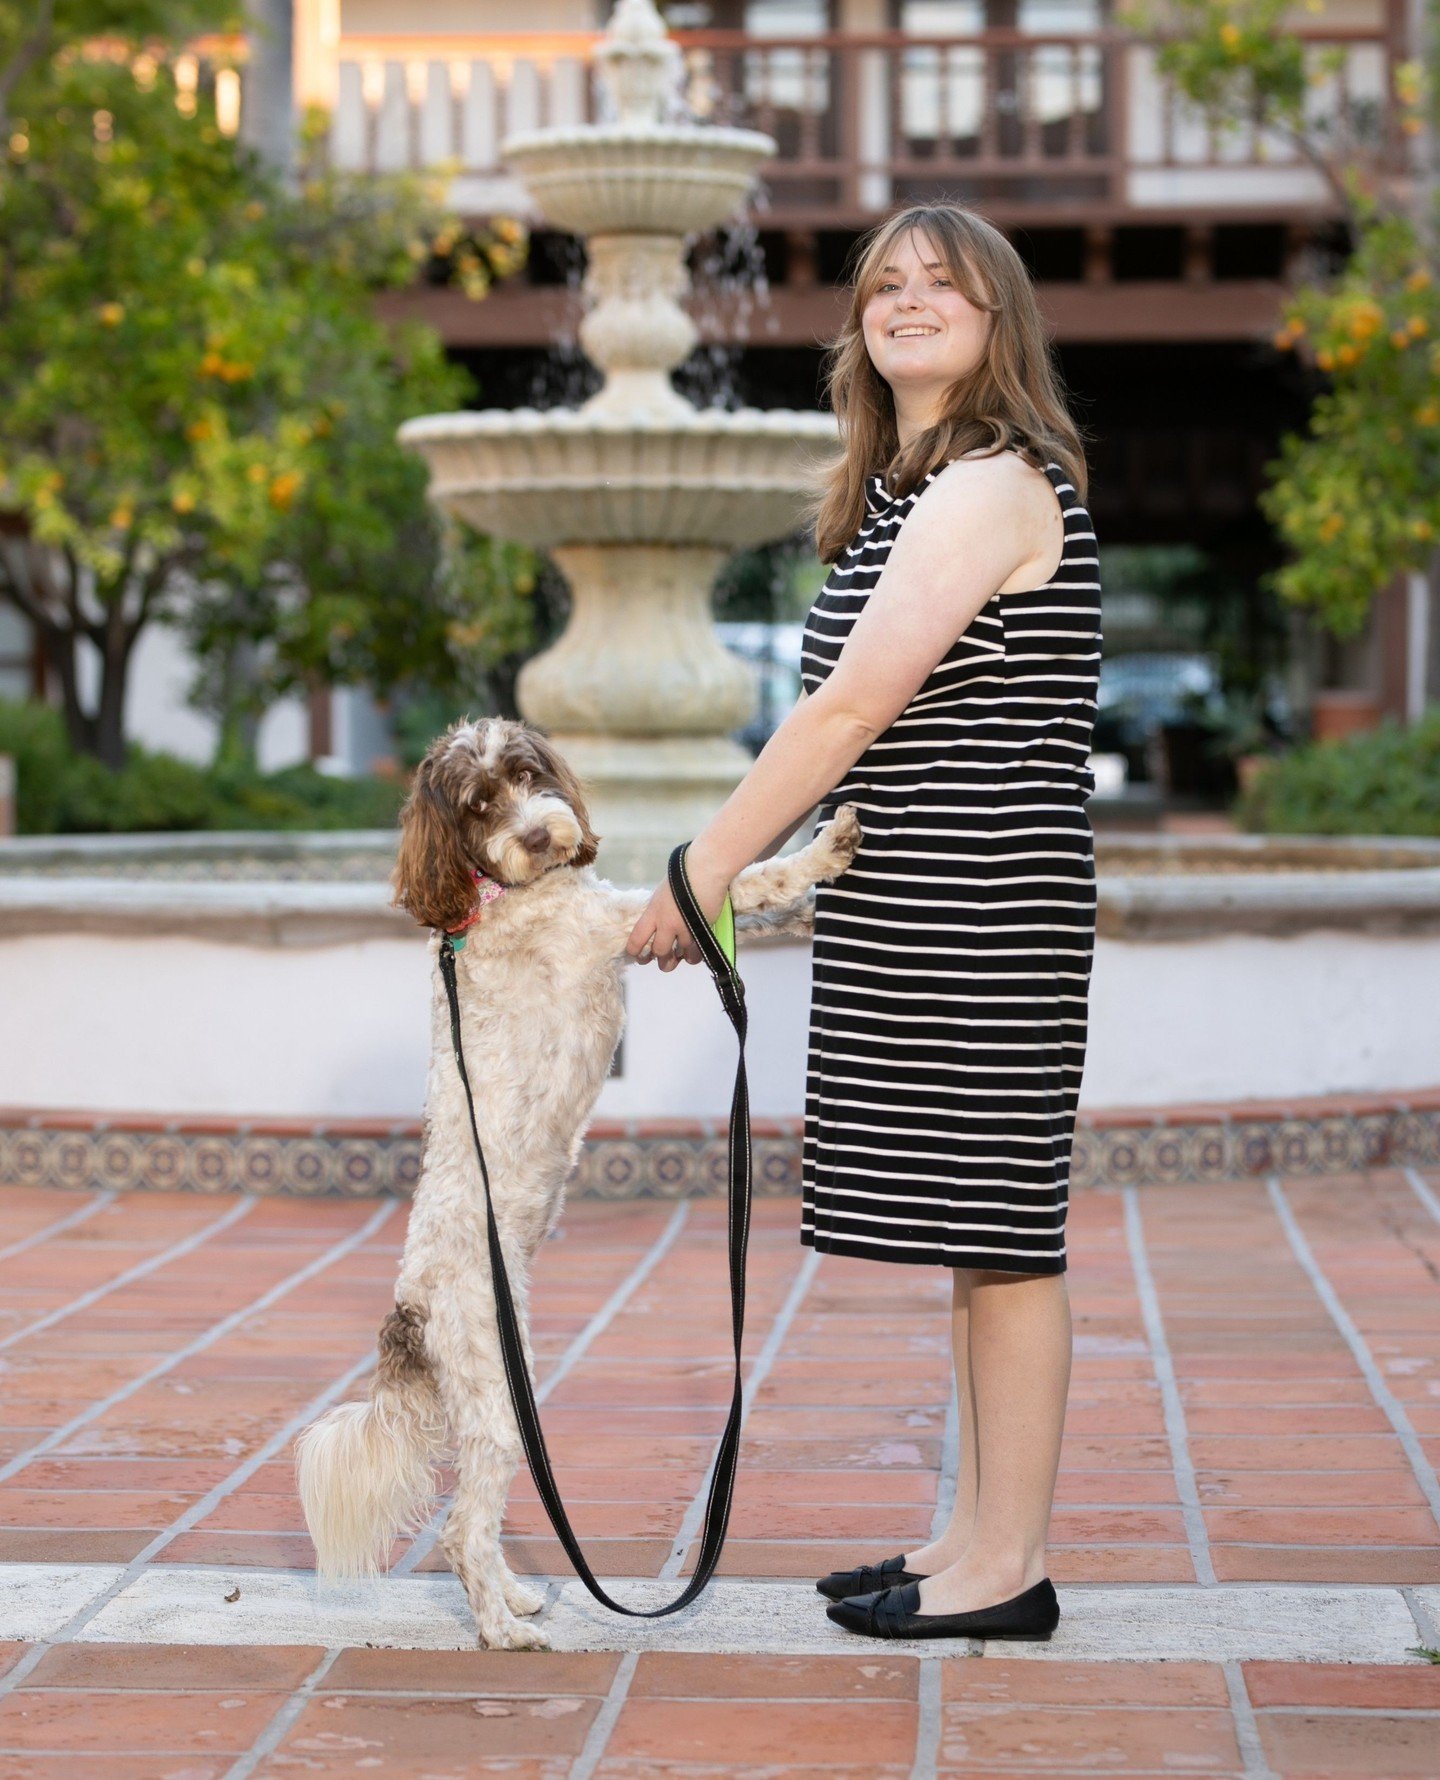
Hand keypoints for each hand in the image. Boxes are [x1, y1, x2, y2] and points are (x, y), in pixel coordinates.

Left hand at [625, 841, 732, 971]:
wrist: (706, 870)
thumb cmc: (683, 875)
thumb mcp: (662, 893)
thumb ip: (658, 912)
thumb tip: (657, 927)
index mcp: (653, 912)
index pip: (637, 939)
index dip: (634, 951)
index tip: (637, 954)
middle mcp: (667, 923)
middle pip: (658, 951)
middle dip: (658, 959)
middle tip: (660, 961)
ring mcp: (685, 928)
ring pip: (679, 953)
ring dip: (679, 956)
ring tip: (679, 955)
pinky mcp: (702, 930)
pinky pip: (696, 951)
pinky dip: (693, 956)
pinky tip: (691, 955)